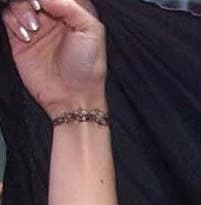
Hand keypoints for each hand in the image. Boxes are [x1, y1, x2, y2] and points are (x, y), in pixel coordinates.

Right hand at [2, 0, 106, 117]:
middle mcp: (53, 15)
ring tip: (34, 28)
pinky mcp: (20, 37)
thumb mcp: (91, 30)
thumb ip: (70, 6)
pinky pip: (7, 16)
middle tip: (37, 9)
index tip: (45, 3)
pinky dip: (13, 21)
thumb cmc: (87, 69)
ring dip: (21, 9)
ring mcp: (36, 25)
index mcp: (73, 10)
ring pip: (17, 1)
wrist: (71, 97)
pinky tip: (26, 36)